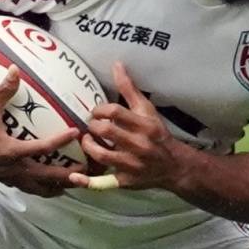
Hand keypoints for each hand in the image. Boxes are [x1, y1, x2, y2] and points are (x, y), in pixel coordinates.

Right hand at [0, 66, 87, 198]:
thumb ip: (3, 90)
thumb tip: (15, 70)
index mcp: (8, 151)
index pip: (41, 148)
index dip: (60, 141)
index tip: (76, 132)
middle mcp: (9, 168)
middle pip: (44, 178)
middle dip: (66, 178)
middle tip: (86, 176)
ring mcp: (4, 176)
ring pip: (35, 188)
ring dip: (54, 187)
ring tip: (72, 186)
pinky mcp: (0, 178)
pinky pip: (24, 187)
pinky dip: (39, 187)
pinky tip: (48, 185)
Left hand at [79, 63, 182, 191]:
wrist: (174, 166)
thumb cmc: (157, 134)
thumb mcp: (147, 110)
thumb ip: (129, 89)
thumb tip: (116, 65)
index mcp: (144, 126)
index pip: (115, 112)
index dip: (100, 109)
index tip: (97, 111)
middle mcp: (138, 145)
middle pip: (106, 132)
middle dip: (93, 126)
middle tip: (91, 125)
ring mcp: (132, 165)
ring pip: (102, 155)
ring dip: (88, 146)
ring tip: (87, 141)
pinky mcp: (125, 181)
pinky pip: (104, 183)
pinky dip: (88, 182)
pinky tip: (74, 176)